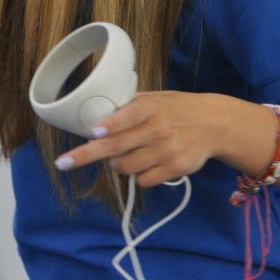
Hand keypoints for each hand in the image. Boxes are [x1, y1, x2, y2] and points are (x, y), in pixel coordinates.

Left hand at [56, 91, 229, 187]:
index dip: (109, 127)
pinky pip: (144, 180)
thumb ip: (129, 106)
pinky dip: (138, 175)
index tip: (93, 133)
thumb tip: (96, 117)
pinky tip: (147, 163)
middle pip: (117, 147)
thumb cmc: (177, 109)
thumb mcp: (156, 98)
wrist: (214, 124)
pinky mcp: (175, 169)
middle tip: (64, 162)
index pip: (127, 118)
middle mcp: (158, 130)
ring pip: (127, 167)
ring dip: (118, 164)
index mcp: (151, 108)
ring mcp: (167, 151)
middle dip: (87, 155)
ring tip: (127, 154)